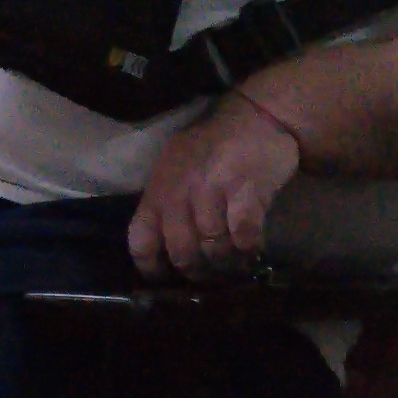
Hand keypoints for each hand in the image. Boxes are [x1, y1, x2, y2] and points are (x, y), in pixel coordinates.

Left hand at [128, 92, 301, 280]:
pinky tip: (252, 248)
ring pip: (214, 250)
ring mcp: (212, 192)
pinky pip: (244, 238)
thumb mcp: (175, 169)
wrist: (257, 117)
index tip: (166, 280)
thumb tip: (165, 247)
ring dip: (227, 264)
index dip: (152, 268)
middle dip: (197, 272)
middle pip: (182, 253)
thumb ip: (167, 203)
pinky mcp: (245, 193)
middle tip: (211, 275)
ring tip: (235, 265)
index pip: (141, 241)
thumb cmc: (212, 146)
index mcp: (157, 190)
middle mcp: (179, 194)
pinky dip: (249, 249)